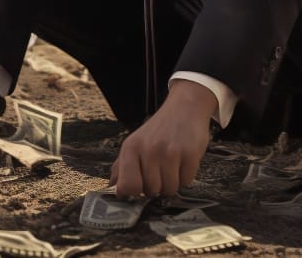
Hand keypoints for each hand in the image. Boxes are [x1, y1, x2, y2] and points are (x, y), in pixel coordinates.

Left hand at [109, 79, 215, 196]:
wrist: (184, 108)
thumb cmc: (158, 130)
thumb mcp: (134, 143)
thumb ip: (121, 167)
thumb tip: (112, 189)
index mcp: (130, 148)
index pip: (126, 187)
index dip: (134, 192)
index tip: (140, 187)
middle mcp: (148, 150)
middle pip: (151, 191)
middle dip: (156, 187)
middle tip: (160, 172)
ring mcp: (169, 152)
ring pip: (169, 190)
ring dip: (172, 183)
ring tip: (171, 166)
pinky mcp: (189, 154)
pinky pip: (186, 182)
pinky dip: (186, 177)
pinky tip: (183, 162)